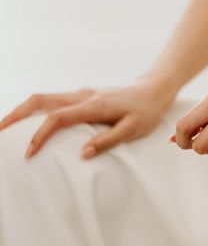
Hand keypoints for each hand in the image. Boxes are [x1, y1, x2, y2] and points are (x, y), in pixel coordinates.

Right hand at [0, 77, 176, 158]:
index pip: (57, 118)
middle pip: (39, 100)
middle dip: (16, 115)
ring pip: (43, 98)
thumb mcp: (134, 129)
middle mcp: (82, 96)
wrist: (154, 90)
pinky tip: (31, 123)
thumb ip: (108, 141)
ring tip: (6, 128)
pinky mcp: (83, 96)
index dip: (40, 134)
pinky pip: (53, 101)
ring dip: (22, 111)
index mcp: (93, 106)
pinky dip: (36, 110)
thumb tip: (82, 155)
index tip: (29, 152)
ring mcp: (81, 94)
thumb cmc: (147, 111)